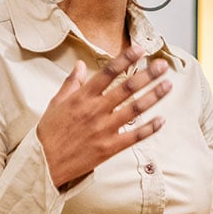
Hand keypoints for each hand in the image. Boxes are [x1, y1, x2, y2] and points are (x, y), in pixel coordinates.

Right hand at [37, 44, 171, 187]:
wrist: (44, 164)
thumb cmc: (49, 133)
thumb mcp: (56, 103)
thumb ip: (71, 83)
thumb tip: (79, 64)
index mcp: (82, 97)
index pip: (108, 72)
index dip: (125, 59)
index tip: (140, 49)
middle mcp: (95, 111)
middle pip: (127, 88)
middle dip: (147, 75)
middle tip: (162, 65)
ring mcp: (104, 130)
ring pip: (134, 109)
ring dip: (153, 96)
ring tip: (168, 85)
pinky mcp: (109, 148)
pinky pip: (134, 137)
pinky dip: (149, 128)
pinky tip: (162, 120)